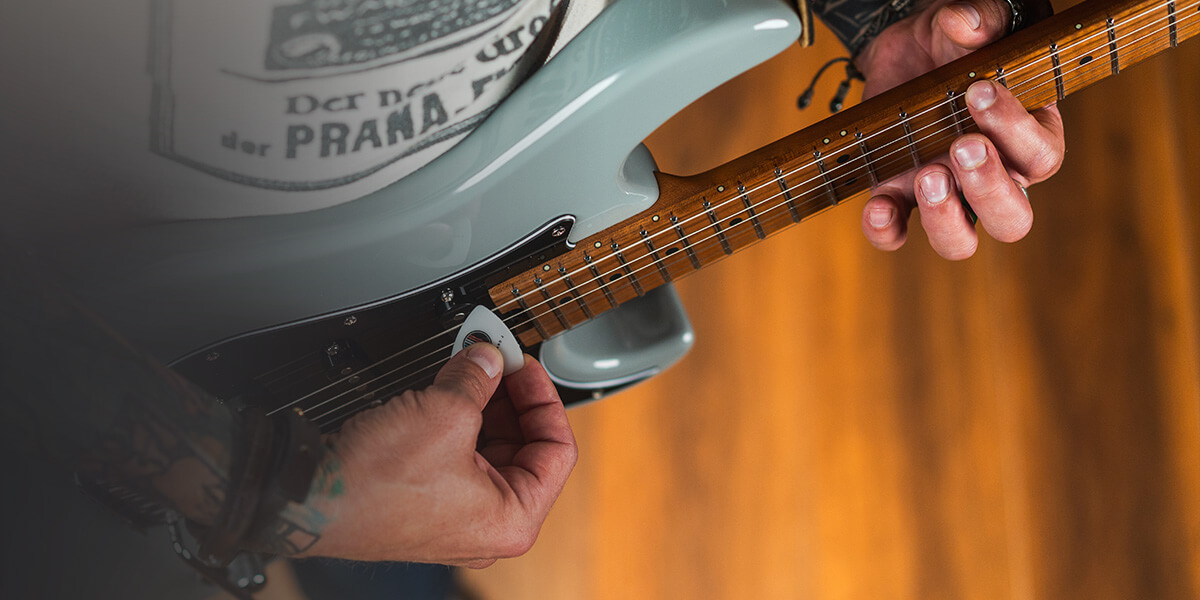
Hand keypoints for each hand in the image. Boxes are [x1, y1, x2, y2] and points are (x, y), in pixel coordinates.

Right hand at [298, 344, 576, 566]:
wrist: (307, 497)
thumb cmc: (372, 485)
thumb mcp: (445, 413)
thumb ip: (478, 378)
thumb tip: (488, 358)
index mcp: (512, 520)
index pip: (558, 450)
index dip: (545, 398)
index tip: (526, 366)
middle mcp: (488, 526)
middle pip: (525, 448)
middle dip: (511, 397)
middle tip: (498, 359)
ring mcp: (456, 515)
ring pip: (490, 448)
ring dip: (483, 403)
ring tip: (470, 366)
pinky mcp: (426, 501)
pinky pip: (459, 455)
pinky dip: (458, 419)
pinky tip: (447, 388)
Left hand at [856, 0, 1065, 258]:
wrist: (908, 49)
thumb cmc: (957, 39)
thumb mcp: (972, 17)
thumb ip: (977, 17)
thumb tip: (961, 22)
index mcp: (1029, 135)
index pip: (1041, 156)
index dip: (1015, 131)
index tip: (981, 91)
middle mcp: (994, 175)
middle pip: (1012, 218)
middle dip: (988, 188)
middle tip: (961, 145)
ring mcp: (946, 191)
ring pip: (959, 240)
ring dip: (944, 217)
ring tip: (926, 173)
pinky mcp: (898, 193)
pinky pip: (896, 232)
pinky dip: (886, 229)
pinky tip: (878, 208)